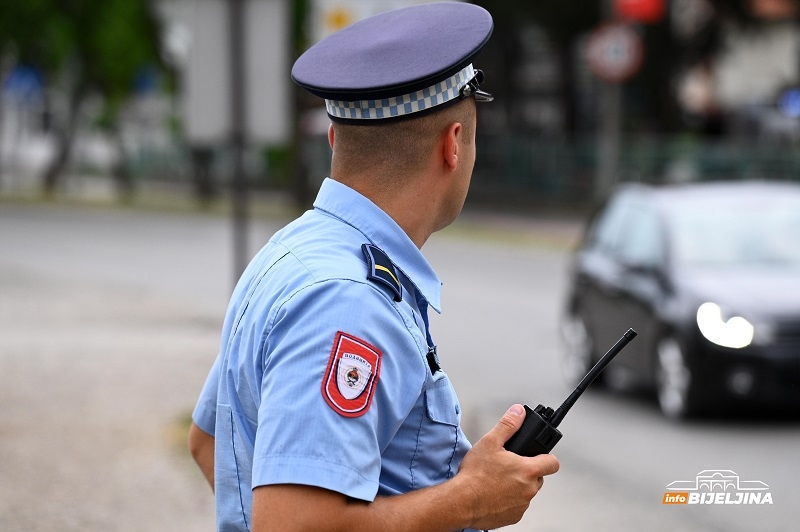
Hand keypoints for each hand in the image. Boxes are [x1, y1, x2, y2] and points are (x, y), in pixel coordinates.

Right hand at [455, 404, 559, 529]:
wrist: (461, 502)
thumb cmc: (475, 475)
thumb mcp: (490, 442)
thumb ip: (508, 425)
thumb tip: (519, 412)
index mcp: (528, 470)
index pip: (553, 463)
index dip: (547, 457)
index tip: (540, 456)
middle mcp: (530, 489)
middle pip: (537, 477)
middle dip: (526, 471)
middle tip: (508, 466)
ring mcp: (522, 505)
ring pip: (526, 492)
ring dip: (517, 486)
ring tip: (497, 480)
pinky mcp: (514, 517)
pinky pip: (517, 506)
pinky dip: (509, 500)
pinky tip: (494, 493)